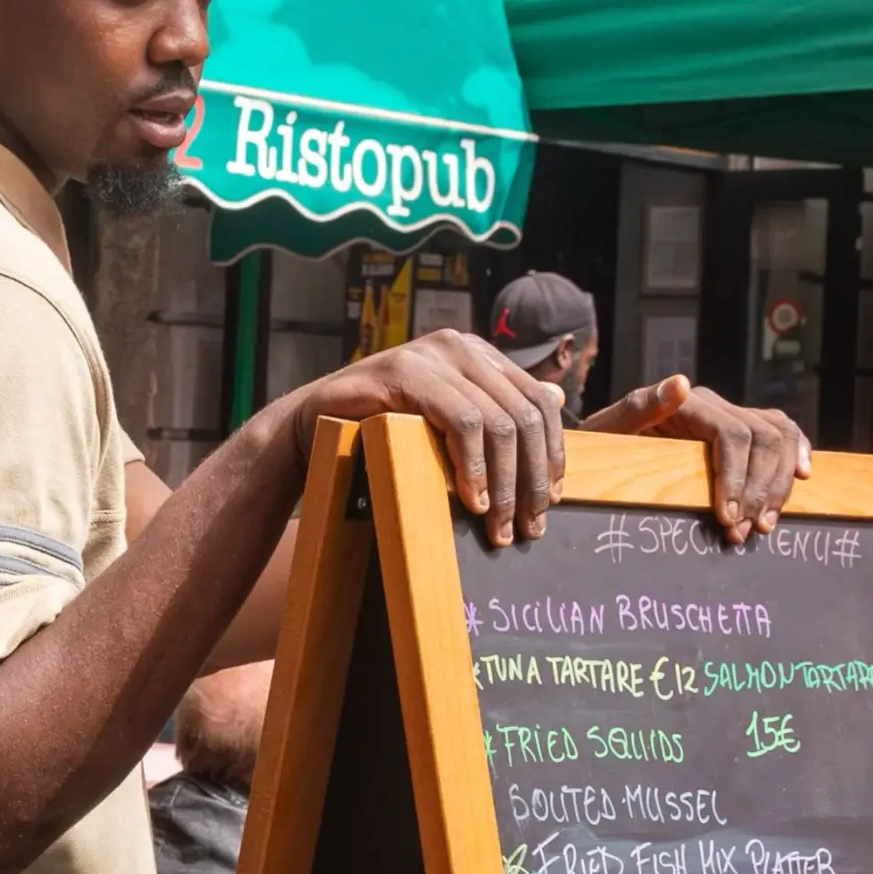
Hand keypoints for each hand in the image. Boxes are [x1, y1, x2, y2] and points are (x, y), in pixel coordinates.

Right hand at [293, 328, 565, 545]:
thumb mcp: (447, 419)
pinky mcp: (406, 373)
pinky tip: (471, 501)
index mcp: (479, 354)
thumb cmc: (382, 428)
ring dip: (504, 484)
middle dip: (532, 480)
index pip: (538, 402)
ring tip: (496, 526)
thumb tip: (558, 398)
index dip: (552, 454)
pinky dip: (472, 467)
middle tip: (528, 527)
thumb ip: (496, 409)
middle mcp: (461, 346)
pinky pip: (461, 421)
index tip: (552, 501)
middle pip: (524, 415)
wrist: (314, 425)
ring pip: (498, 422)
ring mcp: (434, 355)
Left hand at [585, 375, 810, 543]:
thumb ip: (639, 407)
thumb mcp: (610, 429)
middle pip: (764, 438)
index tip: (728, 518)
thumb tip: (680, 384)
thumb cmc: (603, 444)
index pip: (732, 435)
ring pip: (780, 438)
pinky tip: (803, 478)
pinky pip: (783, 434)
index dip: (737, 478)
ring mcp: (732, 417)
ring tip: (764, 525)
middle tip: (744, 531)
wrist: (603, 446)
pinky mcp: (741, 433)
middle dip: (760, 489)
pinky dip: (797, 454)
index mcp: (690, 404)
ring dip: (779, 484)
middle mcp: (716, 406)